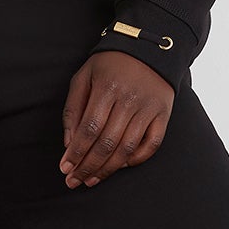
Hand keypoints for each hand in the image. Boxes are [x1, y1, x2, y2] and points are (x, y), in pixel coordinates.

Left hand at [59, 50, 172, 187]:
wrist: (148, 47)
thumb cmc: (110, 64)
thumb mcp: (84, 77)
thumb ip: (73, 109)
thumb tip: (69, 143)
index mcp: (107, 88)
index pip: (89, 129)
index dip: (76, 152)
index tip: (65, 168)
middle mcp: (130, 100)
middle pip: (107, 143)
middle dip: (88, 166)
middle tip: (75, 181)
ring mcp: (149, 108)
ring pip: (127, 148)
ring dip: (108, 169)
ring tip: (92, 179)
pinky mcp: (163, 114)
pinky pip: (152, 144)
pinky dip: (137, 159)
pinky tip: (121, 165)